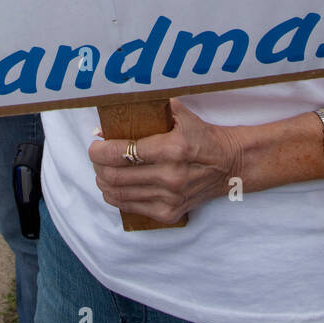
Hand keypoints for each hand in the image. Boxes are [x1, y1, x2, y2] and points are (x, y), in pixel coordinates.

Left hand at [88, 99, 242, 224]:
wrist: (229, 165)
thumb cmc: (202, 137)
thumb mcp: (181, 114)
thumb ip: (150, 109)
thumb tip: (115, 113)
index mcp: (171, 149)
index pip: (123, 152)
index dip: (100, 150)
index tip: (94, 144)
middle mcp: (170, 176)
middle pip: (115, 176)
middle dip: (98, 165)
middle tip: (96, 156)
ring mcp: (169, 198)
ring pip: (119, 194)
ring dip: (103, 182)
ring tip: (103, 171)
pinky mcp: (170, 213)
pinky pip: (131, 207)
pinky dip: (116, 197)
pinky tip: (115, 186)